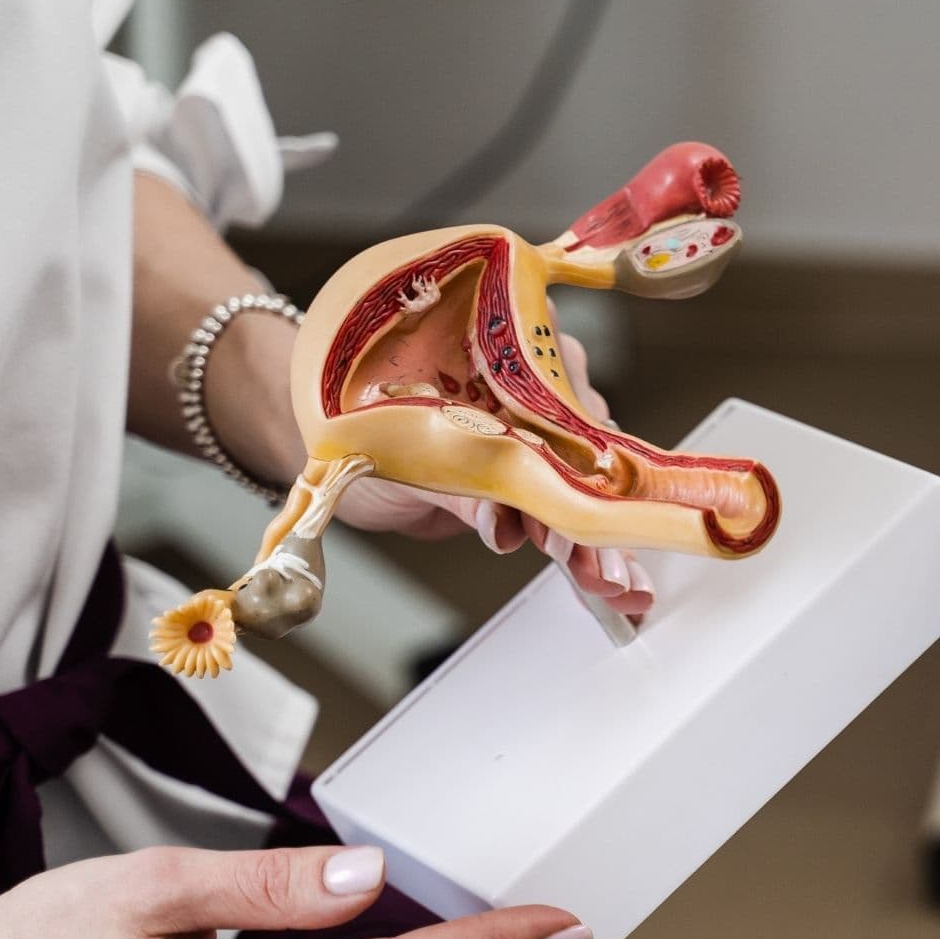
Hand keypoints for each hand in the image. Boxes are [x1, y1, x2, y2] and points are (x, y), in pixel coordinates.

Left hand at [213, 316, 650, 616]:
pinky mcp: (528, 477)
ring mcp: (537, 434)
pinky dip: (584, 546)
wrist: (323, 440)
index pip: (561, 411)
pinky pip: (565, 508)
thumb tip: (507, 523)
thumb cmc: (349, 421)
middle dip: (599, 520)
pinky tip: (606, 580)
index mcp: (506, 352)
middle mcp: (535, 386)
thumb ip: (462, 488)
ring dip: (600, 542)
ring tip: (616, 586)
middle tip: (609, 573)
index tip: (587, 519)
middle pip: (582, 455)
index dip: (577, 469)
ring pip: (581, 488)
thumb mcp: (403, 457)